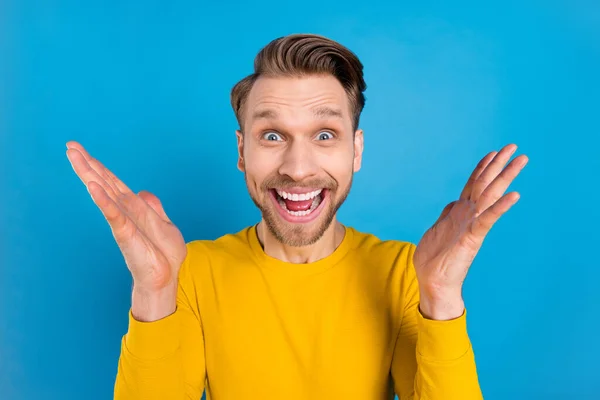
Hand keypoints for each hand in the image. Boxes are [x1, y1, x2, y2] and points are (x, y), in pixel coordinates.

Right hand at [66, 141, 186, 319]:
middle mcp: (124, 213)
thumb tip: (142, 192)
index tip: (82, 151)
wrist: (168, 279)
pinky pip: (114, 215)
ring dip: (90, 175)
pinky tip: (93, 186)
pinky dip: (104, 201)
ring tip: (75, 158)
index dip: (100, 166)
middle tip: (70, 146)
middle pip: (104, 183)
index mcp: (133, 208)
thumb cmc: (165, 256)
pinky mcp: (126, 235)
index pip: (114, 182)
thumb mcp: (165, 225)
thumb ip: (153, 208)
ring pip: (104, 194)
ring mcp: (123, 223)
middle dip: (88, 165)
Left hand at [414, 144, 527, 319]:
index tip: (493, 152)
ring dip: (505, 177)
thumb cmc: (435, 259)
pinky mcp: (472, 238)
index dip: (482, 167)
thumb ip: (448, 214)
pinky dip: (500, 207)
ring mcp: (472, 225)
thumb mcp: (438, 228)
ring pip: (490, 195)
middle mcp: (468, 215)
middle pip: (486, 184)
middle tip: (515, 147)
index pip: (473, 184)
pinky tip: (514, 195)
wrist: (433, 283)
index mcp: (459, 212)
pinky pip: (487, 220)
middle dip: (500, 165)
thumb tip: (454, 202)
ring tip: (520, 161)